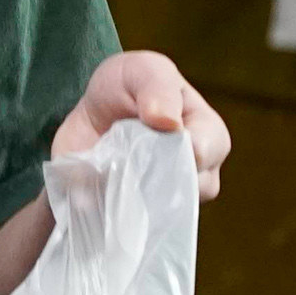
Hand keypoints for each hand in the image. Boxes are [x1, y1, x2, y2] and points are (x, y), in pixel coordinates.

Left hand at [54, 50, 231, 199]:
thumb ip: (158, 87)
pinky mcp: (130, 214)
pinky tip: (88, 195)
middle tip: (125, 156)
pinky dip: (101, 208)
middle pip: (189, 190)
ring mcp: (165, 199)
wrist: (91, 114)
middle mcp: (194, 173)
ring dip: (129, 194)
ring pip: (159, 213)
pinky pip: (123, 224)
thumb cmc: (127, 86)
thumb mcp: (144, 70)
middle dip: (154, 174)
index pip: (207, 150)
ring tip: (106, 171)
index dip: (183, 146)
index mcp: (206, 133)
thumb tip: (168, 123)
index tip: (156, 131)